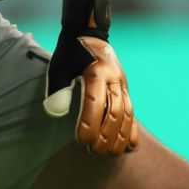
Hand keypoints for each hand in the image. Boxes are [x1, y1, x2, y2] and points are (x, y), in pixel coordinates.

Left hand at [42, 0, 138, 155]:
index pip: (95, 101)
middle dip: (106, 134)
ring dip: (120, 136)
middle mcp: (113, 78)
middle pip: (115, 111)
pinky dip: (132, 130)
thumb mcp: (58, 66)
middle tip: (94, 151)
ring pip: (127, 113)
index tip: (81, 139)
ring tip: (110, 154)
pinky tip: (130, 146)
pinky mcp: (125, 89)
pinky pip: (132, 111)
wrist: (89, 34)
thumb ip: (57, 88)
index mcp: (96, 71)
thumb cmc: (70, 53)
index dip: (90, 122)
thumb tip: (55, 112)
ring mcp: (122, 84)